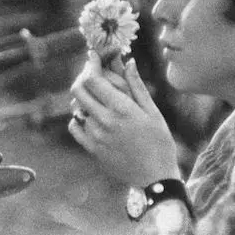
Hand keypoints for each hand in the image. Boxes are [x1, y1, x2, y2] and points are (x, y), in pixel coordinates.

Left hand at [69, 51, 179, 186]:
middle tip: (91, 73)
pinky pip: (75, 127)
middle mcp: (104, 121)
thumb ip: (136, 86)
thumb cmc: (160, 142)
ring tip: (97, 96)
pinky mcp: (92, 149)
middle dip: (83, 77)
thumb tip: (128, 61)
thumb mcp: (153, 112)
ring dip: (84, 98)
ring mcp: (95, 136)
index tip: (93, 56)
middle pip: (79, 90)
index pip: (94, 79)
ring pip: (77, 108)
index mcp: (122, 109)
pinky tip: (89, 116)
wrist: (155, 177)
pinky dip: (78, 118)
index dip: (91, 64)